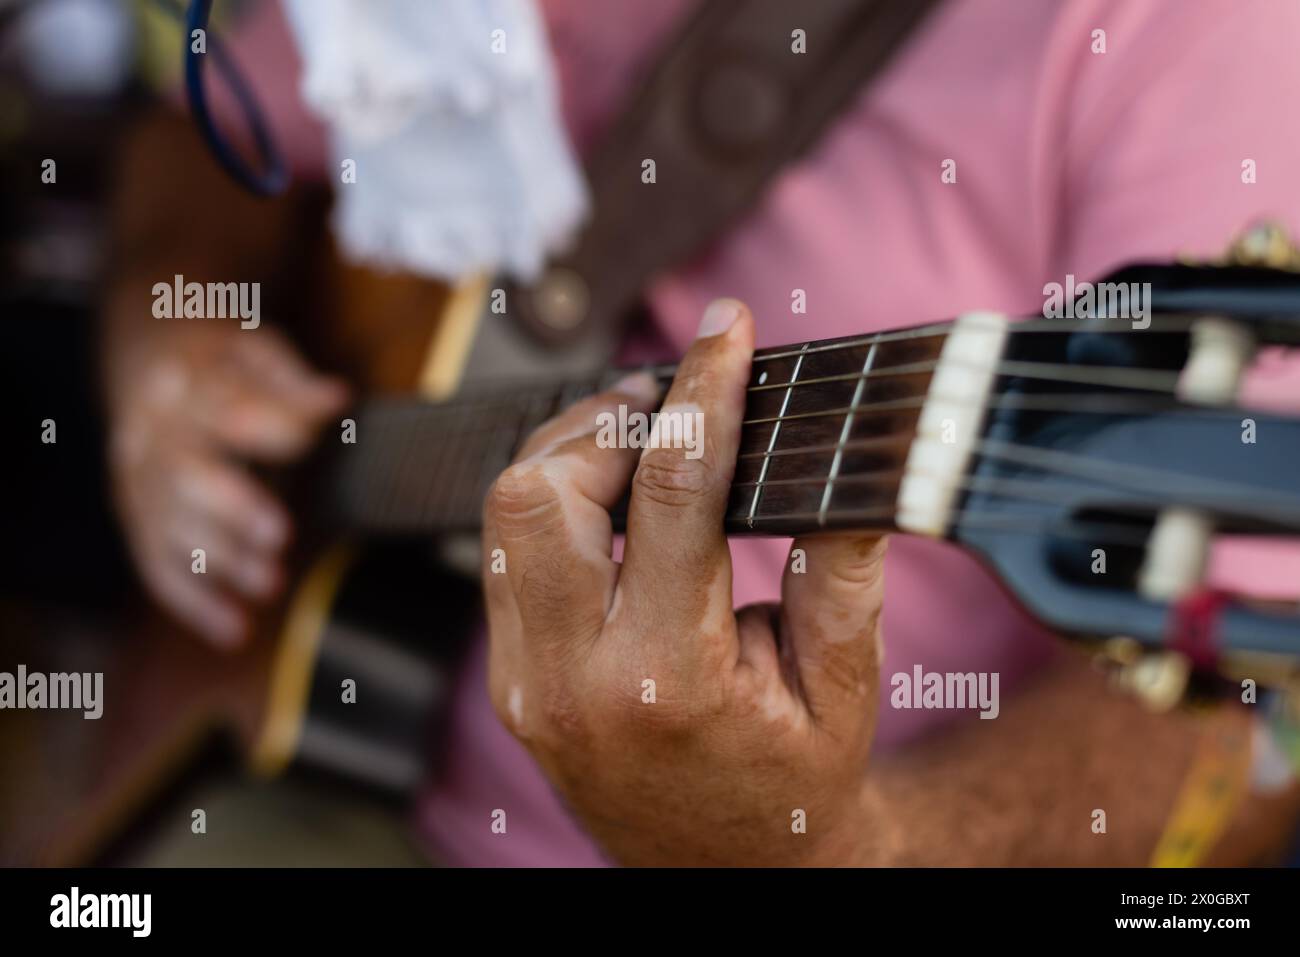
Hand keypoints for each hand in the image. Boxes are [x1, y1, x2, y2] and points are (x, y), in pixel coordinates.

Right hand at [107, 323, 348, 646]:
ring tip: (273, 585)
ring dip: (221, 561)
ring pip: (172, 527)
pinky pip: (157, 566)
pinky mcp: (138, 519)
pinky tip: (235, 630)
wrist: (146, 360)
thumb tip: (338, 398)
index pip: (226, 406)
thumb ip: (292, 382)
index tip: (308, 440)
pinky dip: (194, 602)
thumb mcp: (258, 351)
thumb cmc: (221, 363)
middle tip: (282, 535)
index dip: (268, 426)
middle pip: (187, 475)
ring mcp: (139, 481)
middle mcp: (155, 436)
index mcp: (189, 384)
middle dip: (234, 508)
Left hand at [482, 300, 884, 865]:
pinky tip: (611, 500)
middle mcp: (574, 679)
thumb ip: (844, 571)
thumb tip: (852, 463)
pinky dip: (554, 504)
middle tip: (675, 403)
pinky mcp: (511, 680)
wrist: (730, 873)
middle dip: (608, 422)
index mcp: (669, 679)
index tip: (726, 329)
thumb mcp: (843, 686)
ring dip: (571, 455)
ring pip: (506, 515)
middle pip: (542, 491)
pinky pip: (507, 557)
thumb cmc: (796, 781)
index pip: (672, 494)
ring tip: (643, 440)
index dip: (704, 392)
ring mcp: (526, 683)